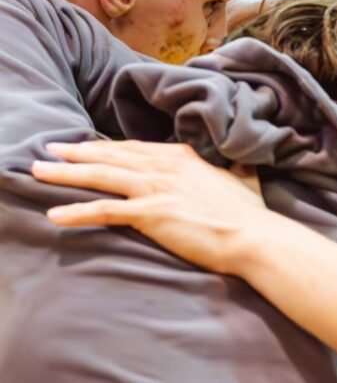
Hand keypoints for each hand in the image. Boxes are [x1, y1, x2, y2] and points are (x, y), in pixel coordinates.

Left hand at [33, 141, 273, 275]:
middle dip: (77, 152)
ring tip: (38, 171)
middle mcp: (166, 167)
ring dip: (66, 174)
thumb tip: (243, 162)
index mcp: (184, 157)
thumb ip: (236, 168)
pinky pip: (105, 210)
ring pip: (101, 176)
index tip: (86, 146)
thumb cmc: (249, 212)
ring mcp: (156, 188)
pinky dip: (77, 211)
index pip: (136, 148)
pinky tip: (54, 213)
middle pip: (112, 157)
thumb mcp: (244, 179)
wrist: (252, 236)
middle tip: (49, 149)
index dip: (108, 147)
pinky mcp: (150, 213)